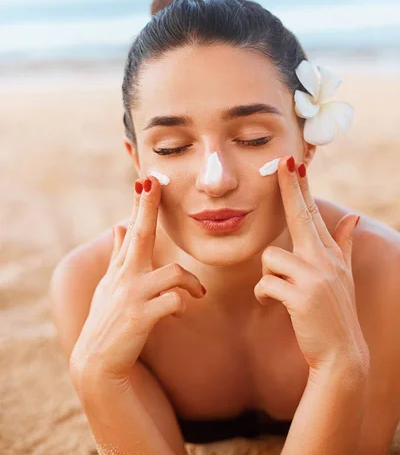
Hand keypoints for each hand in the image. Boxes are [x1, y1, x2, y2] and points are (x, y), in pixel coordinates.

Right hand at [69, 175, 205, 384]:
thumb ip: (118, 254)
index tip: (146, 180)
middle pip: (140, 235)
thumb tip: (119, 225)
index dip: (140, 205)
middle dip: (147, 208)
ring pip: (173, 273)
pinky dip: (183, 303)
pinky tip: (183, 309)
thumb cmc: (108, 318)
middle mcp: (125, 276)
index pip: (133, 229)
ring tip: (197, 292)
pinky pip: (173, 301)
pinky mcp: (141, 317)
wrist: (97, 362)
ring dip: (191, 281)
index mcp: (121, 267)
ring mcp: (132, 296)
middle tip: (153, 183)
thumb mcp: (110, 284)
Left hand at [254, 156, 368, 373]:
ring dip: (269, 276)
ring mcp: (314, 277)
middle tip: (283, 163)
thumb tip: (352, 218)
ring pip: (271, 257)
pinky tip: (273, 304)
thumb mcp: (343, 276)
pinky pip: (266, 283)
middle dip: (290, 188)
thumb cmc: (335, 311)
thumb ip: (344, 244)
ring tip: (280, 292)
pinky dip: (264, 294)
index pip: (313, 213)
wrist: (342, 354)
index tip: (294, 163)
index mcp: (329, 253)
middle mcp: (324, 260)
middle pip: (301, 216)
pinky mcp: (300, 296)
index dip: (302, 188)